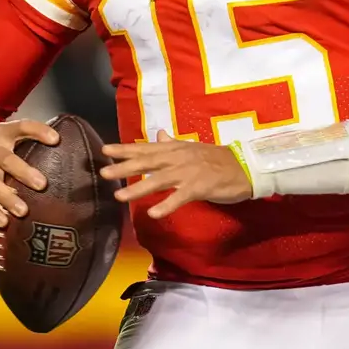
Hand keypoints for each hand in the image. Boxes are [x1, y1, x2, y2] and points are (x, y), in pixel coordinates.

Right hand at [0, 119, 58, 226]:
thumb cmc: (6, 144)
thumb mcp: (17, 133)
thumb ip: (36, 136)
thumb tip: (65, 143)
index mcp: (5, 132)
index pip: (23, 127)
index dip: (39, 131)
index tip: (56, 139)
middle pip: (6, 160)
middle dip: (23, 173)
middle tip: (42, 184)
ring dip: (7, 199)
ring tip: (23, 211)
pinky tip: (4, 222)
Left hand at [101, 131, 252, 217]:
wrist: (244, 167)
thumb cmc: (218, 160)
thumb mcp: (193, 148)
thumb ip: (173, 144)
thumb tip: (160, 135)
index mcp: (176, 149)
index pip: (146, 148)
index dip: (125, 149)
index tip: (105, 150)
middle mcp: (179, 158)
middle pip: (147, 162)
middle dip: (124, 167)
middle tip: (103, 172)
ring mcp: (189, 173)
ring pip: (159, 180)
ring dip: (138, 188)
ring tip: (120, 196)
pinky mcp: (199, 187)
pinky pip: (180, 197)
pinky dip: (166, 205)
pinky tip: (153, 213)